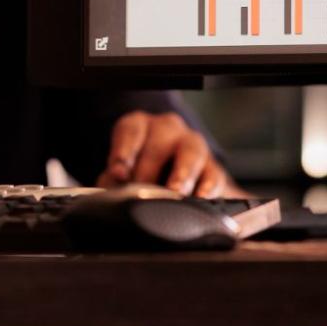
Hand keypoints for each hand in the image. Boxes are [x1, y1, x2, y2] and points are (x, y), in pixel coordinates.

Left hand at [100, 110, 237, 196]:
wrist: (174, 190)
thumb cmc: (141, 176)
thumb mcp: (122, 175)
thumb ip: (114, 179)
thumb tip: (113, 189)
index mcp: (140, 127)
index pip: (131, 131)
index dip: (124, 151)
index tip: (119, 173)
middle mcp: (167, 129)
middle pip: (159, 143)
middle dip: (149, 170)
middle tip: (141, 192)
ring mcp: (193, 145)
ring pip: (191, 152)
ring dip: (182, 173)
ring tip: (174, 192)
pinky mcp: (213, 168)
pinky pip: (213, 174)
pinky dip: (207, 187)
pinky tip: (200, 199)